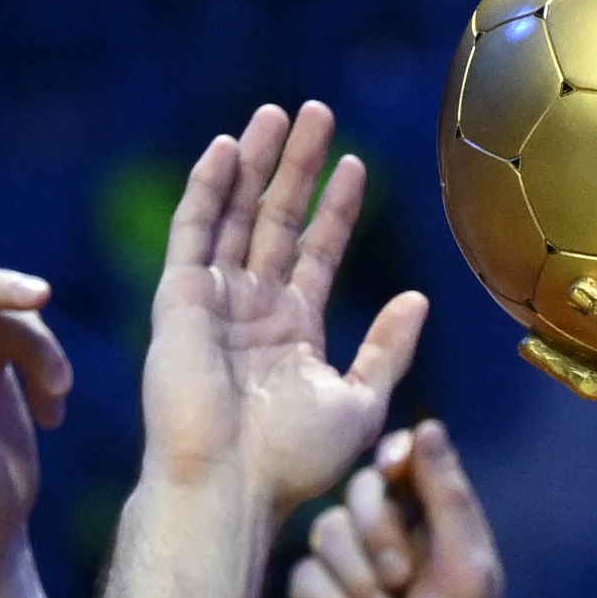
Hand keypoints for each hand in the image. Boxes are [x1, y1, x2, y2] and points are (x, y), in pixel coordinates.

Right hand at [141, 99, 428, 512]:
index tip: (356, 165)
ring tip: (277, 113)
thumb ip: (387, 348)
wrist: (230, 484)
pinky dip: (208, 188)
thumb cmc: (293, 461)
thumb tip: (418, 298)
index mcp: (293, 331)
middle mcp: (252, 308)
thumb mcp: (360, 401)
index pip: (317, 252)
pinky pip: (193, 231)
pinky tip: (227, 147)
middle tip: (316, 113)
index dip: (336, 208)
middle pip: (277, 219)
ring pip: (236, 214)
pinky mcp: (179, 297)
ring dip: (255, 163)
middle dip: (296, 166)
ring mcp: (213, 300)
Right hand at [282, 421, 505, 597]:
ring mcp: (343, 572)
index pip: (401, 465)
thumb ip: (448, 498)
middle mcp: (385, 542)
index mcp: (431, 528)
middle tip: (402, 582)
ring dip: (358, 585)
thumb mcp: (467, 570)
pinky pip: (302, 578)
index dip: (393, 461)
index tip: (394, 470)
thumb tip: (427, 426)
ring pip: (324, 533)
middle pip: (357, 492)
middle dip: (378, 535)